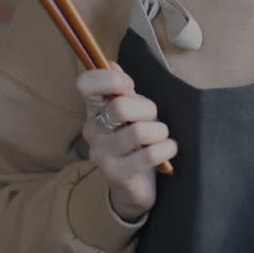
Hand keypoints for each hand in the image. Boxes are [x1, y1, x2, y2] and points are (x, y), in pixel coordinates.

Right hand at [77, 64, 176, 221]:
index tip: (129, 87)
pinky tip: (168, 149)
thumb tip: (112, 64)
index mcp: (94, 110)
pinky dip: (166, 148)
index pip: (85, 84)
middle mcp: (92, 131)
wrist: (131, 188)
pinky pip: (150, 154)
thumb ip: (122, 90)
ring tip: (161, 137)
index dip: (109, 79)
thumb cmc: (134, 143)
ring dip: (160, 131)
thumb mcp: (130, 113)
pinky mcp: (117, 174)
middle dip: (147, 109)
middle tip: (152, 118)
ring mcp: (102, 154)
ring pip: (139, 131)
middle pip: (120, 107)